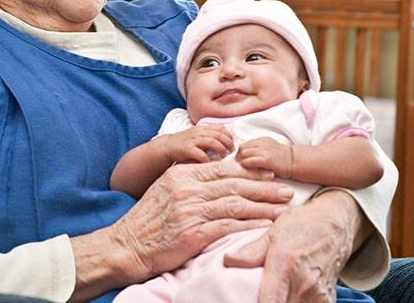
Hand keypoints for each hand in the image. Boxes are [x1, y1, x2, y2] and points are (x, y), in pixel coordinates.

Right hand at [109, 159, 293, 282]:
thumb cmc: (148, 219)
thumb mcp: (166, 188)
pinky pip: (228, 226)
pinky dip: (250, 225)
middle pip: (235, 184)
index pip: (223, 168)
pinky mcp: (193, 233)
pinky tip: (265, 225)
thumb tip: (217, 171)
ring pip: (236, 203)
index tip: (270, 172)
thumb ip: (190, 178)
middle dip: (265, 186)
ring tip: (284, 208)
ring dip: (264, 206)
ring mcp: (190, 210)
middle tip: (286, 190)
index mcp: (182, 174)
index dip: (250, 170)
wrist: (127, 245)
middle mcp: (187, 188)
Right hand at [160, 125, 234, 162]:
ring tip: (224, 156)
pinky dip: (208, 159)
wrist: (167, 146)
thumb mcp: (198, 136)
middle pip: (218, 135)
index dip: (229, 136)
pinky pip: (200, 154)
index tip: (233, 144)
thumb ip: (210, 137)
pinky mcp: (187, 149)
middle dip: (228, 143)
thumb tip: (228, 141)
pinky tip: (211, 163)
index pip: (220, 129)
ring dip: (221, 149)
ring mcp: (192, 140)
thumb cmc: (186, 144)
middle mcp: (198, 132)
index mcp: (202, 128)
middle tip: (232, 151)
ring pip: (212, 142)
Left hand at [223, 191, 363, 302]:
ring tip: (269, 295)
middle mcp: (304, 284)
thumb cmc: (301, 225)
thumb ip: (251, 251)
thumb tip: (228, 260)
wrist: (335, 226)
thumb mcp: (273, 232)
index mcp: (285, 265)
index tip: (241, 301)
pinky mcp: (327, 301)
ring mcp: (318, 295)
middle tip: (252, 296)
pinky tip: (286, 296)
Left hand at [236, 137, 292, 177]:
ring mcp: (264, 151)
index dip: (240, 154)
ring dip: (241, 162)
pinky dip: (246, 165)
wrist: (295, 161)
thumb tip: (244, 158)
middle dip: (238, 158)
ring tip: (244, 170)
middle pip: (242, 148)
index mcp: (261, 141)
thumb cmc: (282, 160)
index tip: (240, 162)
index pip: (244, 145)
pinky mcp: (267, 159)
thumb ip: (258, 152)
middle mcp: (262, 143)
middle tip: (240, 167)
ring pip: (244, 153)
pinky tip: (248, 171)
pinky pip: (250, 161)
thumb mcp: (269, 150)